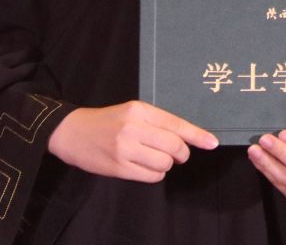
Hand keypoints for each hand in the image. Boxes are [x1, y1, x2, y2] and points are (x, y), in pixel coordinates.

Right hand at [46, 100, 217, 181]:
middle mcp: (133, 127)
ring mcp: (126, 148)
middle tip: (175, 154)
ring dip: (165, 165)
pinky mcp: (120, 167)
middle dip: (180, 154)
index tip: (212, 142)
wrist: (73, 132)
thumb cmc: (107, 121)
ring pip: (165, 164)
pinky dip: (154, 174)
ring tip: (152, 157)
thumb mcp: (130, 112)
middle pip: (174, 146)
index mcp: (138, 109)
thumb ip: (155, 122)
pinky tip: (143, 166)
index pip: (175, 123)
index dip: (196, 135)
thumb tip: (186, 139)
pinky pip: (152, 177)